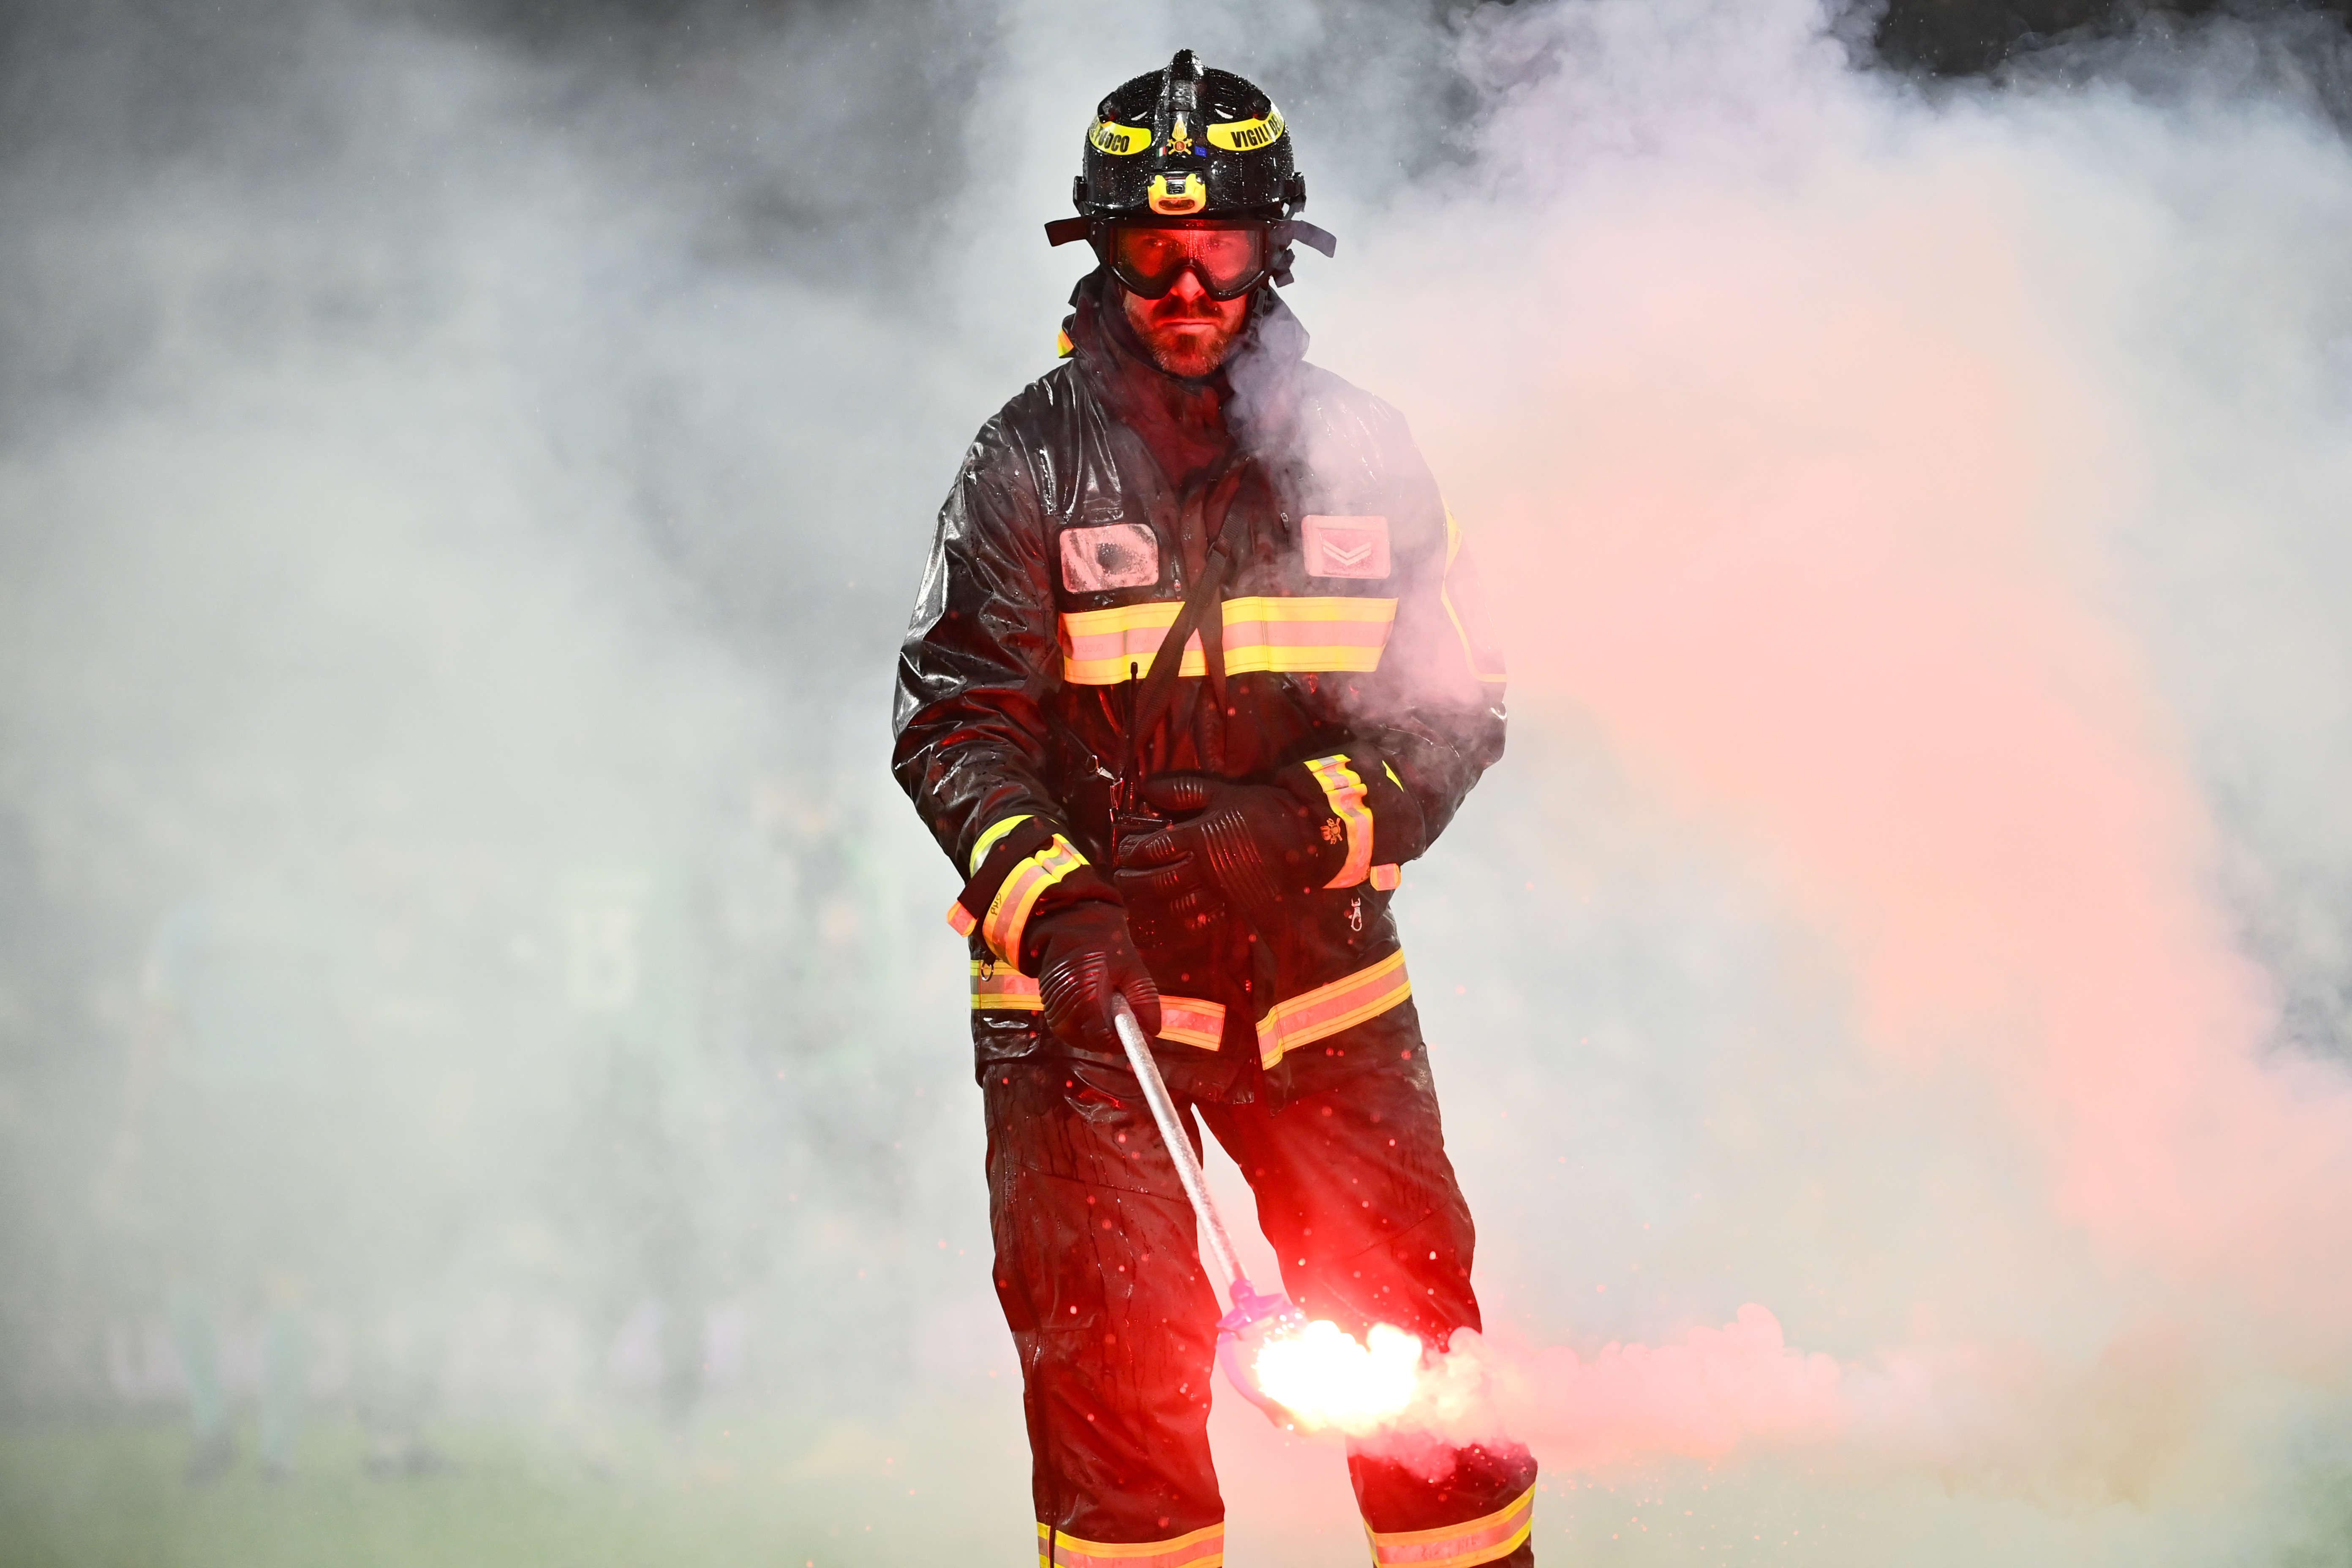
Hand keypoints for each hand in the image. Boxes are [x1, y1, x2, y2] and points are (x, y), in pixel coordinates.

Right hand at [1029, 902, 1161, 1055]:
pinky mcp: (1050, 1008)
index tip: (1143, 1036)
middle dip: (1113, 1039)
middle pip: (1091, 1043)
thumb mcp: (1131, 965)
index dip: (1125, 1041)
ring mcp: (1053, 1009)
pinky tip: (1098, 1009)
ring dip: (1100, 1034)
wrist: (1069, 921)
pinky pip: (1071, 1030)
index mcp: (1083, 994)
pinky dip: (1087, 1027)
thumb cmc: (1103, 940)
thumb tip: (1153, 1031)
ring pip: (1081, 1039)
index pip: (1102, 1037)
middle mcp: (1063, 1007)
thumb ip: (1144, 998)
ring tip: (1113, 1010)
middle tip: (1130, 1021)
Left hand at [1114, 774, 1336, 932]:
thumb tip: (1148, 789)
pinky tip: (1174, 911)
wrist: (1307, 837)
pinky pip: (1202, 913)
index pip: (1153, 848)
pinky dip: (1183, 915)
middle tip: (1122, 877)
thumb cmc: (1264, 810)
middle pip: (1158, 881)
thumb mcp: (1223, 793)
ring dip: (1153, 901)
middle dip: (1134, 881)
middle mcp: (1204, 867)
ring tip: (1140, 896)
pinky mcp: (1234, 901)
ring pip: (1176, 902)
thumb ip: (1184, 791)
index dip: (1133, 849)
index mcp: (1198, 837)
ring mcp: (1219, 888)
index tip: (1125, 849)